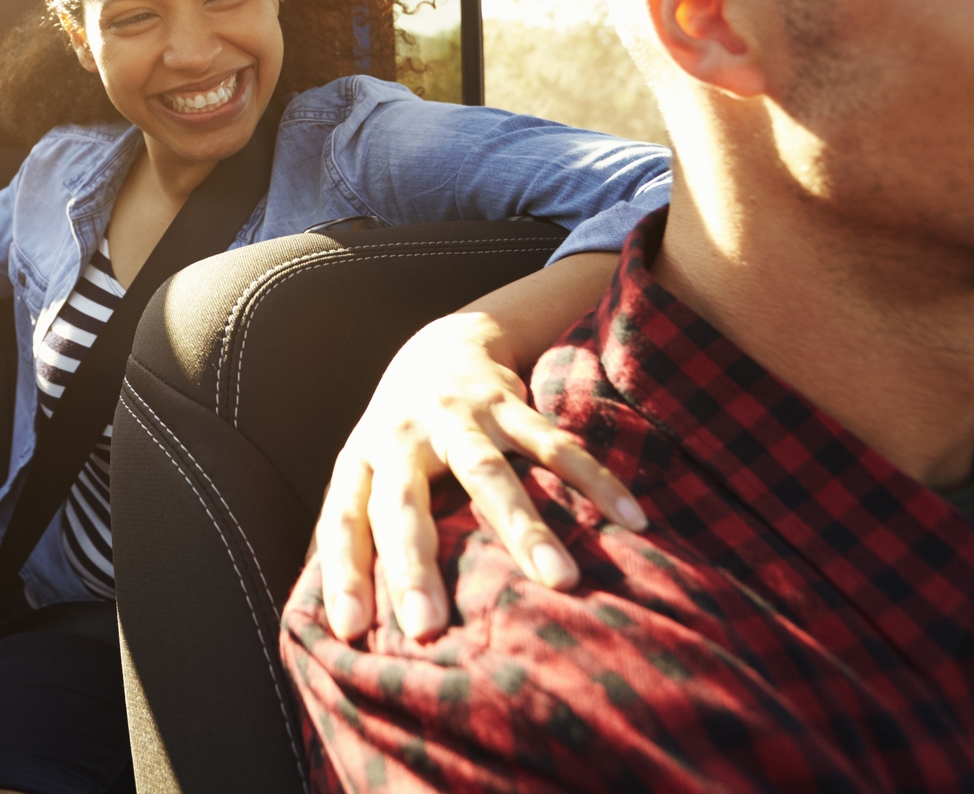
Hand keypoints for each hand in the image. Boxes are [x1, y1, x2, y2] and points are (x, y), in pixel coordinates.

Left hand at [317, 312, 647, 641]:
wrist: (444, 343)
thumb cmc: (401, 437)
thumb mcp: (368, 473)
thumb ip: (360, 535)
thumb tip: (349, 629)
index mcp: (360, 460)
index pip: (342, 521)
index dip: (343, 572)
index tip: (349, 631)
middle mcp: (401, 437)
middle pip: (403, 503)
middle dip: (413, 566)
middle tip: (426, 627)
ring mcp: (455, 416)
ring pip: (486, 473)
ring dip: (522, 528)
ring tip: (558, 582)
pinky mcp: (507, 402)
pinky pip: (553, 444)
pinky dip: (594, 480)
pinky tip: (632, 519)